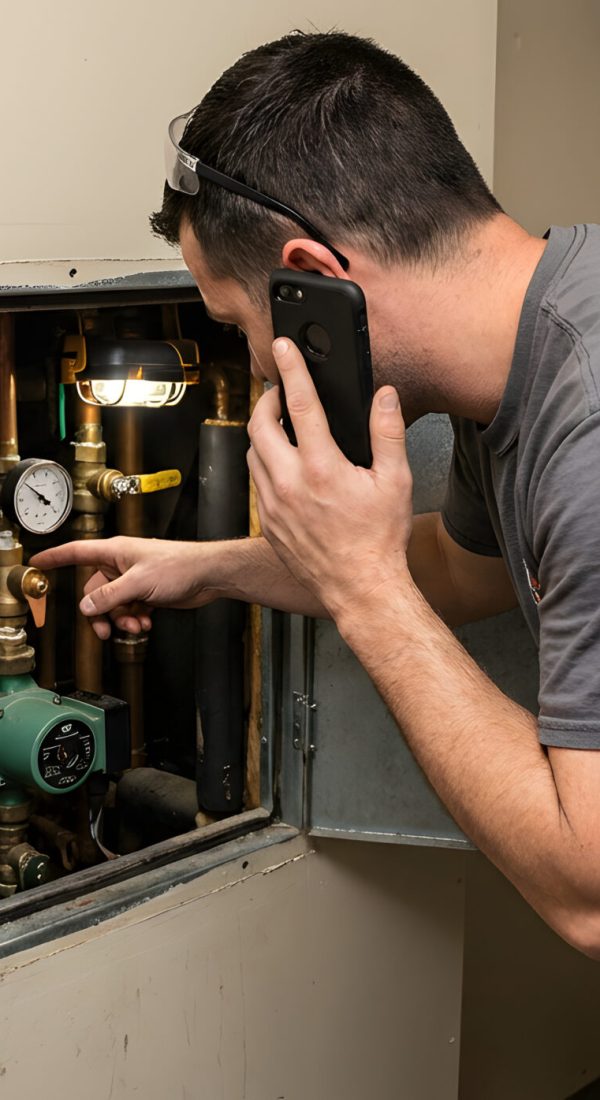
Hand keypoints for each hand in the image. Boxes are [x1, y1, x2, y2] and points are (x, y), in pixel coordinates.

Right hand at [30, 537, 222, 639]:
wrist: (207, 575)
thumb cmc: (180, 565)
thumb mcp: (138, 583)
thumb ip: (109, 597)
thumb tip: (87, 606)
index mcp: (114, 552)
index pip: (76, 553)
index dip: (55, 558)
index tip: (38, 562)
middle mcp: (121, 565)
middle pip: (95, 592)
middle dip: (101, 613)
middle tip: (107, 629)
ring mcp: (134, 580)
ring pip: (113, 605)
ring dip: (121, 620)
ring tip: (136, 626)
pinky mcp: (147, 593)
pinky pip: (129, 610)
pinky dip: (135, 620)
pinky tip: (146, 623)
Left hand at [247, 338, 412, 618]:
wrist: (359, 589)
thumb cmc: (379, 540)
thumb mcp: (395, 481)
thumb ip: (388, 432)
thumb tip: (385, 397)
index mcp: (322, 468)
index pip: (300, 405)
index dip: (291, 370)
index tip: (282, 348)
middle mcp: (290, 483)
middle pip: (259, 425)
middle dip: (265, 400)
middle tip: (278, 393)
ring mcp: (273, 505)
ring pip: (252, 453)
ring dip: (261, 433)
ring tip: (279, 426)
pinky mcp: (267, 523)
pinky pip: (255, 482)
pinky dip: (263, 463)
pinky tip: (281, 465)